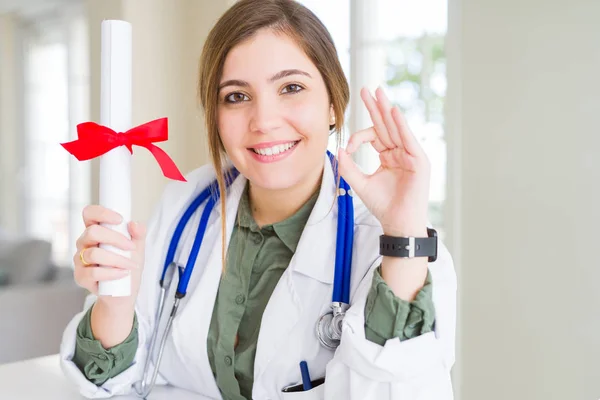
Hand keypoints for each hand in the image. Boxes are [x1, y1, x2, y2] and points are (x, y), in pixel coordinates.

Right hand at [73, 205, 145, 308]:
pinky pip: (93, 273)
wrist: (124, 292)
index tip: (120, 220)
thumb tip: (135, 224)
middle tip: (131, 247)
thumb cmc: (128, 265)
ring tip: (130, 265)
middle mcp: (85, 243)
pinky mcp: (81, 277)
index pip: (89, 214)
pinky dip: (112, 273)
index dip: (102, 213)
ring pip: (93, 254)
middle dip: (115, 239)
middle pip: (92, 232)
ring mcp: (80, 260)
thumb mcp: (138, 248)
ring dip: (117, 259)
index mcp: (96, 231)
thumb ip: (138, 234)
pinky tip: (122, 274)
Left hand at [338, 87, 430, 236]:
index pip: (373, 136)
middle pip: (386, 124)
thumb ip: (349, 167)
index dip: (358, 137)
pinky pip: (408, 139)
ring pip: (397, 127)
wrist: (397, 222)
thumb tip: (338, 149)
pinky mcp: (418, 161)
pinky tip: (393, 112)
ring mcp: (410, 155)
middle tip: (366, 89)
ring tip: (378, 93)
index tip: (348, 147)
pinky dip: (401, 125)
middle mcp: (400, 152)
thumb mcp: (360, 184)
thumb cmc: (383, 205)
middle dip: (375, 107)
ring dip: (387, 109)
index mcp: (388, 155)